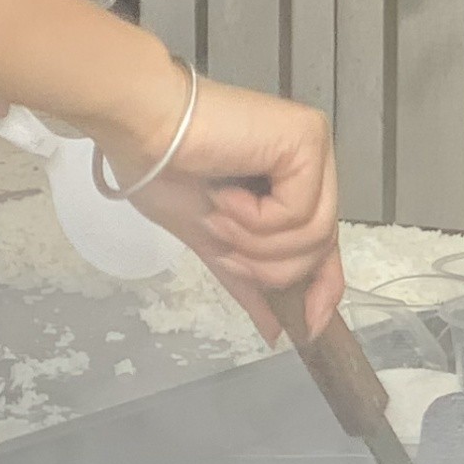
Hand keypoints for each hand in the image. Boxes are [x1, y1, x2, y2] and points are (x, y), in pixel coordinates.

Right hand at [116, 70, 341, 341]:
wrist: (140, 131)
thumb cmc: (163, 173)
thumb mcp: (214, 242)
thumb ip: (249, 280)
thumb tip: (276, 332)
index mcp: (291, 181)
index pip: (324, 246)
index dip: (320, 290)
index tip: (304, 328)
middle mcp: (311, 161)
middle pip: (320, 246)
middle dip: (268, 265)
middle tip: (223, 244)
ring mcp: (312, 147)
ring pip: (312, 235)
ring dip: (255, 241)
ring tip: (218, 212)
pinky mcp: (306, 139)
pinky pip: (299, 211)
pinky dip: (256, 217)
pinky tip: (226, 194)